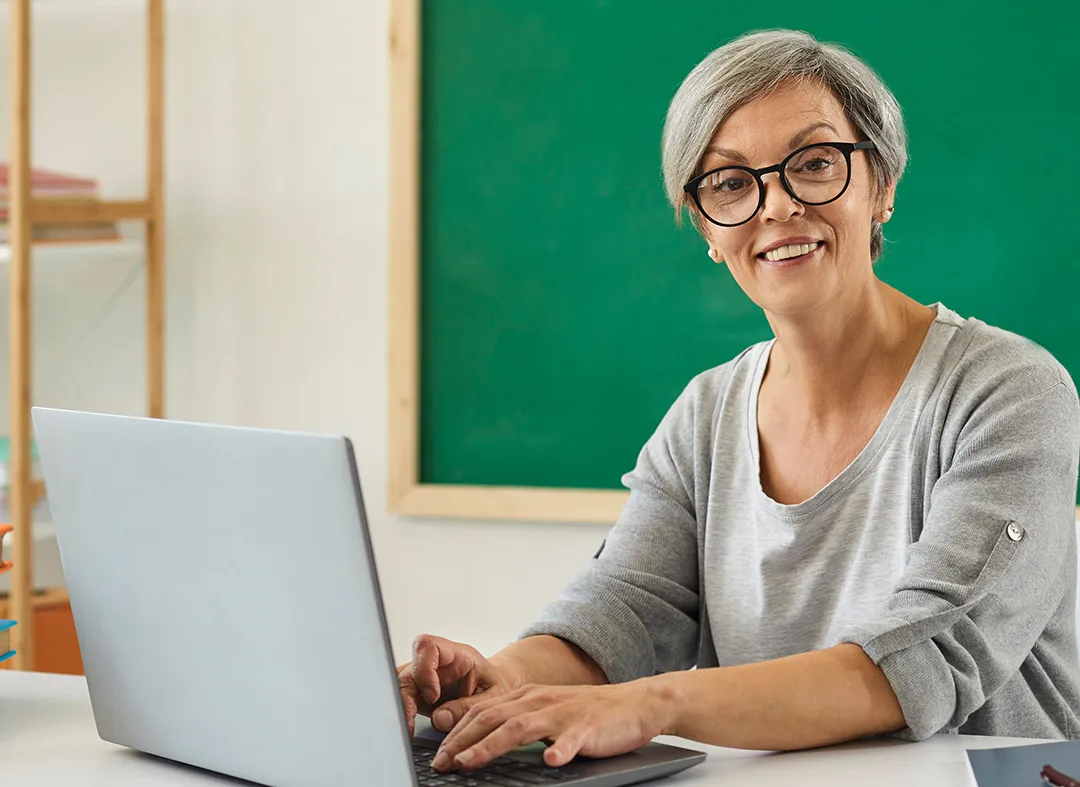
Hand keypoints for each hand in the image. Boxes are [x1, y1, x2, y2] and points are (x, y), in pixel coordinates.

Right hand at [398, 634, 521, 737]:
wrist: (499, 689)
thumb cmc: (497, 687)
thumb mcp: (492, 698)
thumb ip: (467, 707)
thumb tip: (439, 718)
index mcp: (457, 655)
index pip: (428, 646)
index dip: (423, 669)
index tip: (432, 696)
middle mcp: (437, 663)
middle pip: (407, 669)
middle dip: (405, 697)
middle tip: (411, 723)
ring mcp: (426, 677)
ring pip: (400, 685)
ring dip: (402, 708)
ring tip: (409, 731)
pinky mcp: (420, 692)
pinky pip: (403, 699)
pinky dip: (403, 715)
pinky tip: (409, 730)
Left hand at [430, 680, 673, 772]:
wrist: (635, 703)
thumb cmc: (588, 712)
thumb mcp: (547, 711)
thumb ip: (518, 721)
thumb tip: (482, 740)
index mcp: (527, 696)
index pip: (483, 713)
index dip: (457, 733)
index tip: (439, 755)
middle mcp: (540, 701)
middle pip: (492, 718)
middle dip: (463, 742)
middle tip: (443, 764)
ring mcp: (563, 714)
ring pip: (520, 727)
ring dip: (491, 746)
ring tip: (471, 763)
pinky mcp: (587, 728)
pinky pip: (571, 740)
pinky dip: (560, 750)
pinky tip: (551, 761)